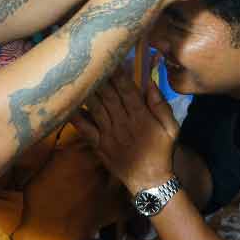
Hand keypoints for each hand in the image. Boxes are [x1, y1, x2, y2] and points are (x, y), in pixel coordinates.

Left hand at [72, 67, 178, 192]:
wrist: (150, 181)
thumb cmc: (161, 151)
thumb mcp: (171, 128)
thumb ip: (161, 105)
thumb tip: (151, 82)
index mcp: (140, 116)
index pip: (127, 90)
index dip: (119, 74)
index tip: (111, 58)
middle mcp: (123, 123)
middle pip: (109, 96)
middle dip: (100, 77)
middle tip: (90, 60)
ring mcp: (109, 134)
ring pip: (96, 109)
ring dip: (87, 92)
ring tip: (77, 75)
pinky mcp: (99, 145)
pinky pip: (85, 130)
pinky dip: (76, 118)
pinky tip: (67, 105)